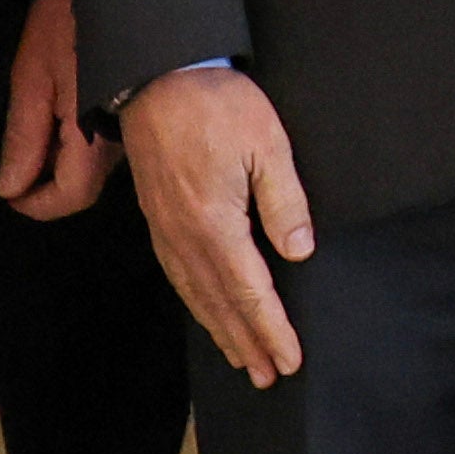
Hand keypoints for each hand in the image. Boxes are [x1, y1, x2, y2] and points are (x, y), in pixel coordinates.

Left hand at [0, 0, 114, 219]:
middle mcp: (122, 139)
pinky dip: (78, 143)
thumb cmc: (72, 25)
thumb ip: (23, 136)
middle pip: (85, 185)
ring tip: (36, 133)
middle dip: (47, 185)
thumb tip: (10, 187)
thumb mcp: (34, 76)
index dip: (35, 205)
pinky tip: (63, 117)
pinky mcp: (138, 107)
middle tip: (17, 163)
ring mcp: (133, 123)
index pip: (70, 197)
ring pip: (95, 165)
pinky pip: (105, 143)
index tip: (9, 194)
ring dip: (62, 162)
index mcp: (93, 136)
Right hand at [120, 67, 316, 386]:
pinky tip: (207, 310)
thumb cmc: (218, 106)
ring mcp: (166, 230)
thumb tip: (298, 254)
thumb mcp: (267, 146)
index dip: (271, 329)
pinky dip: (197, 303)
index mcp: (215, 224)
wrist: (156, 77)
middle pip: (220, 304)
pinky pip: (178, 276)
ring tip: (243, 357)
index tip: (289, 359)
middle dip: (248, 342)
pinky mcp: (157, 218)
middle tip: (270, 375)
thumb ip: (285, 203)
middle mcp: (185, 238)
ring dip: (221, 329)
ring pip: (196, 295)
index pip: (249, 292)